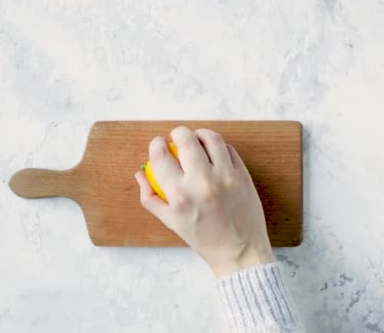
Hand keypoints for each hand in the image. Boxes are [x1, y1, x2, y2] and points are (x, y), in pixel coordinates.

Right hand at [134, 126, 273, 277]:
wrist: (239, 251)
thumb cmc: (203, 238)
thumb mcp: (170, 222)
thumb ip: (150, 197)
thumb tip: (140, 173)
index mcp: (180, 196)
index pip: (161, 156)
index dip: (156, 144)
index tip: (158, 144)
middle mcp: (202, 183)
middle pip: (186, 139)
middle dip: (177, 133)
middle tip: (176, 138)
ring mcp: (226, 176)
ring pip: (210, 137)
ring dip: (199, 134)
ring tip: (195, 141)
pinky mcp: (243, 175)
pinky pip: (228, 149)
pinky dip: (218, 147)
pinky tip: (213, 154)